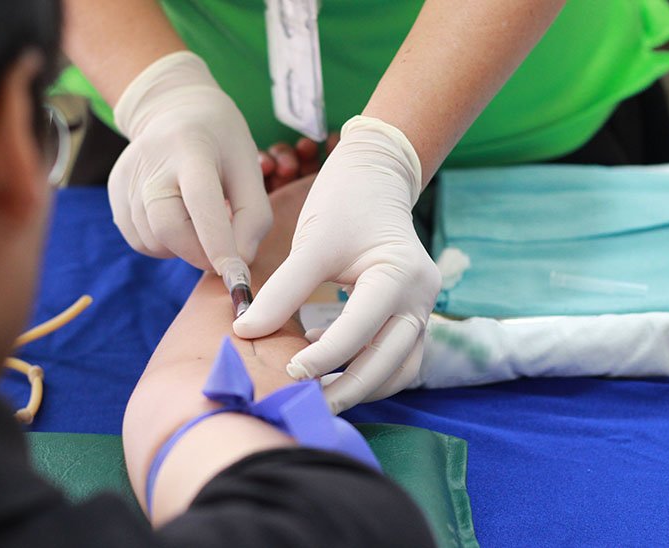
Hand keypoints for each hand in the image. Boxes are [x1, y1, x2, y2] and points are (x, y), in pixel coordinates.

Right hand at [109, 51, 271, 271]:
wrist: (175, 109)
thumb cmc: (221, 142)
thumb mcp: (249, 167)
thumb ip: (254, 216)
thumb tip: (240, 262)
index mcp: (191, 148)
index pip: (201, 200)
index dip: (218, 242)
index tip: (237, 274)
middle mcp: (152, 161)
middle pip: (168, 227)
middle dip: (200, 253)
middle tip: (222, 254)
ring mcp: (127, 178)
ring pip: (153, 241)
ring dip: (183, 248)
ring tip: (199, 221)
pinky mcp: (115, 193)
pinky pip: (140, 240)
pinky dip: (164, 244)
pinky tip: (178, 219)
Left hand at [234, 116, 440, 413]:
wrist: (376, 177)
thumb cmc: (344, 203)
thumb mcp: (312, 243)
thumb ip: (282, 290)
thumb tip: (245, 331)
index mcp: (401, 275)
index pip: (361, 329)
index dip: (324, 357)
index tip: (287, 372)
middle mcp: (422, 298)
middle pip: (390, 362)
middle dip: (348, 388)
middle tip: (304, 404)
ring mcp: (423, 309)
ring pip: (400, 369)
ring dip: (363, 387)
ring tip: (318, 396)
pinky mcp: (413, 316)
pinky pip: (398, 359)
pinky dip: (370, 372)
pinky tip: (331, 367)